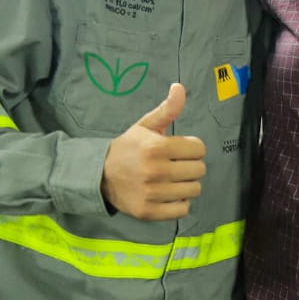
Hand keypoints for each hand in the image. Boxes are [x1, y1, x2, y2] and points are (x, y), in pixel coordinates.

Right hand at [101, 83, 205, 220]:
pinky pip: (183, 209)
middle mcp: (156, 171)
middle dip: (190, 165)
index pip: (199, 149)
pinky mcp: (149, 211)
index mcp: (157, 147)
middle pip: (199, 170)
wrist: (99, 175)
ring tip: (171, 179)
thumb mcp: (145, 125)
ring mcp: (152, 193)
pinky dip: (179, 203)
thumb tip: (179, 87)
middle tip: (175, 165)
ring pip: (194, 190)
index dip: (192, 147)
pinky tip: (167, 194)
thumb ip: (167, 109)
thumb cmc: (128, 148)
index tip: (179, 149)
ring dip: (186, 184)